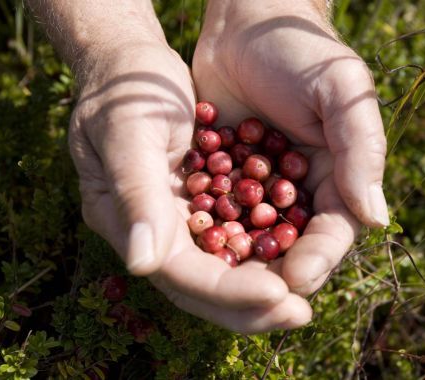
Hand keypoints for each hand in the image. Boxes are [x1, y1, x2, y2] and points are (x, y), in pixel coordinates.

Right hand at [69, 38, 311, 332]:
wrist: (131, 65)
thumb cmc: (129, 89)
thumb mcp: (128, 132)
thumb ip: (136, 195)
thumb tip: (142, 265)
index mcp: (123, 218)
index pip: (177, 271)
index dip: (226, 289)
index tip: (278, 295)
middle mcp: (149, 230)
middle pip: (198, 285)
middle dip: (248, 305)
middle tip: (298, 314)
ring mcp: (171, 220)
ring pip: (215, 270)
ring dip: (258, 288)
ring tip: (300, 301)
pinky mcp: (193, 205)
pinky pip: (227, 241)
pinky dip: (257, 255)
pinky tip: (291, 259)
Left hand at [193, 0, 388, 294]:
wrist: (247, 25)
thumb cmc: (302, 53)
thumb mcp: (342, 92)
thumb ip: (361, 151)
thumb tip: (377, 218)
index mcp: (333, 180)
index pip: (331, 233)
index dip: (317, 259)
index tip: (296, 282)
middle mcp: (295, 193)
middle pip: (288, 248)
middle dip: (273, 276)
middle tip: (253, 301)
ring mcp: (255, 189)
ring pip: (248, 240)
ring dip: (235, 264)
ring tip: (217, 284)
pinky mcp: (219, 178)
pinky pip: (212, 213)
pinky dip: (204, 232)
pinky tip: (190, 248)